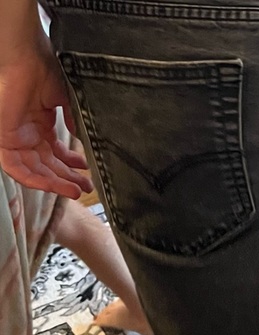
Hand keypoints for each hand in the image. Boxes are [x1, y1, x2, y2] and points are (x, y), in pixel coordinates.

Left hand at [0, 34, 92, 198]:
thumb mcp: (66, 101)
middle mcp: (28, 134)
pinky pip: (16, 168)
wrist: (25, 57)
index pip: (56, 154)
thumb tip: (83, 141)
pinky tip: (51, 186)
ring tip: (74, 191)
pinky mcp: (5, 138)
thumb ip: (74, 122)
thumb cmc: (43, 69)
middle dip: (67, 178)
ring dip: (55, 184)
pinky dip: (33, 180)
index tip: (88, 172)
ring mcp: (16, 137)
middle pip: (48, 165)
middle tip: (86, 188)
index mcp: (40, 125)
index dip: (72, 166)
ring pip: (35, 170)